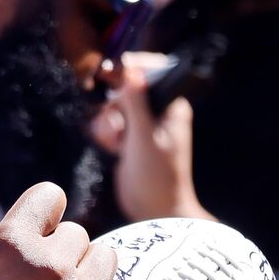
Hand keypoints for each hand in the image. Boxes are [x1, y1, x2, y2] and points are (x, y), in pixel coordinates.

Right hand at [90, 54, 205, 222]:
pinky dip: (107, 134)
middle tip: (118, 128)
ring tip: (117, 144)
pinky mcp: (130, 138)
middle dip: (115, 106)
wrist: (154, 211)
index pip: (153, 70)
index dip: (132, 68)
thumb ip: (136, 103)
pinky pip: (110, 124)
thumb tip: (132, 69)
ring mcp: (143, 125)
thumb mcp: (143, 138)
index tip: (109, 74)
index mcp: (172, 106)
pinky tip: (113, 150)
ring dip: (108, 123)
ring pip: (114, 107)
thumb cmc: (158, 178)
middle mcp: (159, 111)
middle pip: (126, 88)